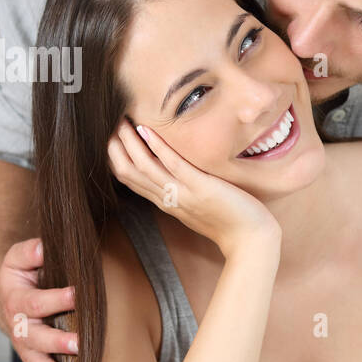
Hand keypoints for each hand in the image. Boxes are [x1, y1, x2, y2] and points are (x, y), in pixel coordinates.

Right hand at [0, 236, 76, 361]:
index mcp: (16, 300)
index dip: (56, 298)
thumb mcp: (20, 256)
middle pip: (35, 337)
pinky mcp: (34, 360)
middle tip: (78, 345)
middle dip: (56, 342)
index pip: (36, 301)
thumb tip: (44, 247)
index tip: (77, 294)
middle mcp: (19, 327)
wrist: (4, 294)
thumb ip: (30, 251)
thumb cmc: (21, 274)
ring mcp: (26, 347)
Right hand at [107, 118, 279, 258]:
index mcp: (167, 203)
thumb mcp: (198, 206)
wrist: (251, 240)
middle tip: (111, 124)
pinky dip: (157, 147)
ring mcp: (183, 195)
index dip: (117, 157)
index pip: (130, 180)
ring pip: (144, 168)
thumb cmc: (230, 222)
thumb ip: (183, 192)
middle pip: (129, 173)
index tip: (112, 137)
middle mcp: (169, 199)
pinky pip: (173, 166)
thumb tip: (176, 176)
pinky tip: (147, 130)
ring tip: (122, 121)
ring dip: (130, 143)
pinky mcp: (201, 189)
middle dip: (116, 147)